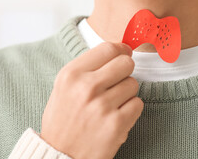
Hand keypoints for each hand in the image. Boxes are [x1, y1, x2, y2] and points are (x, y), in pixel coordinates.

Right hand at [40, 42, 143, 158]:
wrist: (60, 156)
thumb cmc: (63, 121)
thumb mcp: (63, 87)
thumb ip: (87, 68)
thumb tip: (117, 51)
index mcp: (71, 75)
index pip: (108, 48)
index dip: (122, 49)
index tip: (125, 53)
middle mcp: (87, 87)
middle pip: (126, 63)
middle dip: (126, 70)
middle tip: (118, 81)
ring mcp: (102, 106)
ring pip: (133, 83)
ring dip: (127, 93)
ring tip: (112, 104)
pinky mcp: (117, 124)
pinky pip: (138, 104)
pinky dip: (131, 109)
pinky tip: (117, 116)